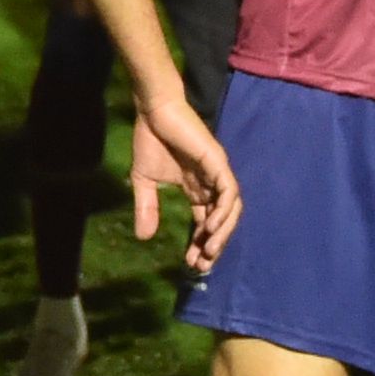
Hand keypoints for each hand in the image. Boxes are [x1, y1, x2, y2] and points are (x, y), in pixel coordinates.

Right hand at [128, 92, 240, 269]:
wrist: (153, 111)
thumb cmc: (151, 139)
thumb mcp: (144, 181)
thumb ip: (147, 208)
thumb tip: (144, 238)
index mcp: (197, 189)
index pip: (206, 222)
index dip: (200, 244)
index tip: (190, 264)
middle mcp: (211, 184)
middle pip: (222, 221)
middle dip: (214, 244)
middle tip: (202, 265)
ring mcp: (217, 173)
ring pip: (231, 209)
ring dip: (222, 232)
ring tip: (208, 251)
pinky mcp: (217, 162)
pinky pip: (228, 191)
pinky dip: (223, 211)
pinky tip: (209, 227)